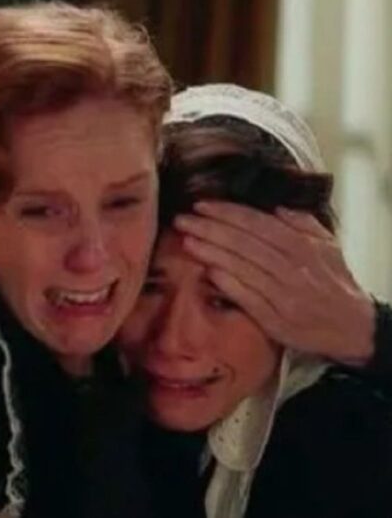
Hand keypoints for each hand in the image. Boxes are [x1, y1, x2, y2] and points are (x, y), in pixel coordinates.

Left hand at [173, 201, 375, 365]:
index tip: (201, 205)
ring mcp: (283, 294)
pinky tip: (207, 271)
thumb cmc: (333, 282)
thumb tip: (276, 207)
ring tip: (186, 240)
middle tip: (182, 219)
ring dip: (211, 252)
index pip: (259, 224)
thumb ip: (302, 224)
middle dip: (210, 229)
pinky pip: (247, 297)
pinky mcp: (275, 319)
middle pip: (245, 244)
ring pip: (242, 268)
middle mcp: (292, 269)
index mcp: (303, 247)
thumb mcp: (327, 247)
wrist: (350, 327)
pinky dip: (227, 283)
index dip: (228, 213)